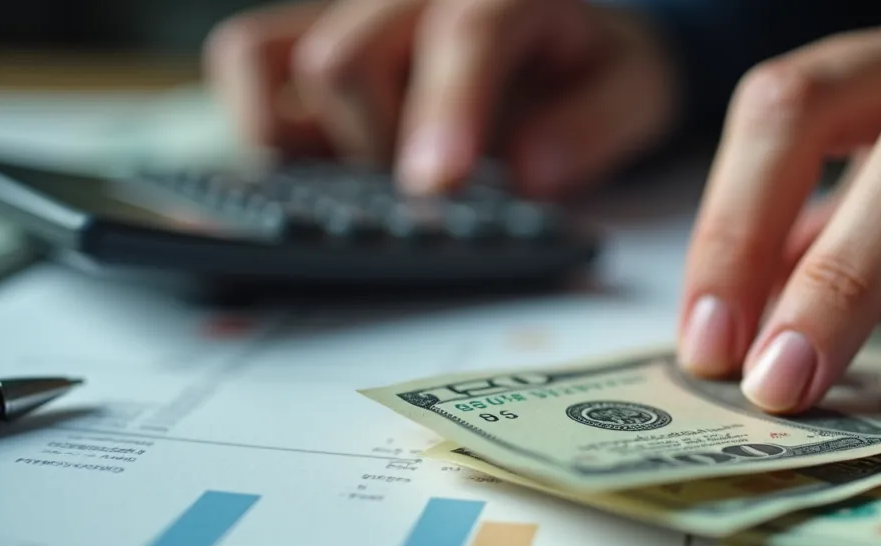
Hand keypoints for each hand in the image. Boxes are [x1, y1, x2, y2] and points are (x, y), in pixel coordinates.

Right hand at [203, 0, 677, 196]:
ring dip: (323, 144)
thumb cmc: (592, 70)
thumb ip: (594, 127)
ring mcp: (354, 10)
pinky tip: (324, 163)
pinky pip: (246, 57)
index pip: (466, 33)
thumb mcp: (634, 93)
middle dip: (379, 149)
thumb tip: (529, 170)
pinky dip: (262, 121)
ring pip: (280, 58)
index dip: (447, 109)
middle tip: (434, 194)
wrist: (571, 41)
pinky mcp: (308, 34)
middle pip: (347, 59)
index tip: (440, 183)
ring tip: (382, 176)